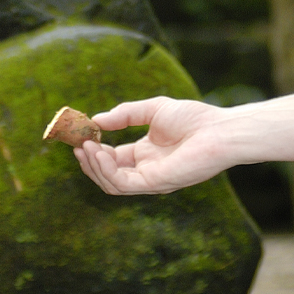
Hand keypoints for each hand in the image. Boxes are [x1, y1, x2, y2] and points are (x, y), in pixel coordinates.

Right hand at [74, 96, 231, 194]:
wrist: (218, 129)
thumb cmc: (194, 118)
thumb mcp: (153, 109)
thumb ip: (125, 114)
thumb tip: (96, 120)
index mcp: (146, 154)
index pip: (112, 157)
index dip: (94, 148)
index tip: (80, 134)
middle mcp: (146, 170)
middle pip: (108, 173)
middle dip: (88, 159)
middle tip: (75, 143)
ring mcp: (150, 179)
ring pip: (111, 183)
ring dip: (94, 166)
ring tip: (84, 146)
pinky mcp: (155, 183)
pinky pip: (122, 184)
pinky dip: (106, 170)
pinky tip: (99, 151)